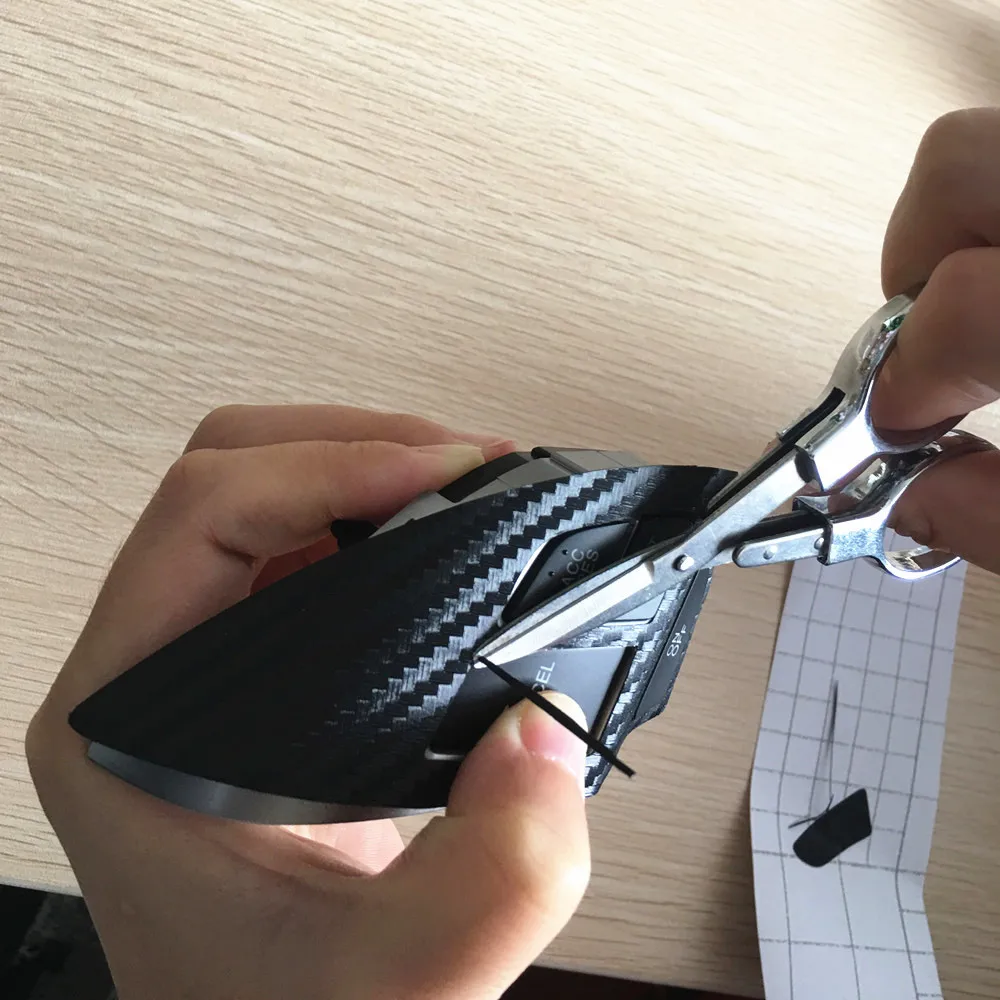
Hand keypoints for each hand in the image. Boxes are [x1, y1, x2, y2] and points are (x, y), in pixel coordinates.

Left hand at [26, 405, 591, 999]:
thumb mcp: (397, 985)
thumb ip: (490, 883)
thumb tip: (544, 735)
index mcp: (125, 725)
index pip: (196, 523)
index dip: (323, 471)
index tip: (441, 477)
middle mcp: (150, 676)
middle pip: (226, 478)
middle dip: (352, 444)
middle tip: (464, 464)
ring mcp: (202, 664)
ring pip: (265, 496)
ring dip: (366, 467)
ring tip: (460, 483)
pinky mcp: (258, 668)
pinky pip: (306, 545)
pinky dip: (379, 514)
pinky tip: (439, 536)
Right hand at [872, 107, 999, 571]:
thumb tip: (913, 503)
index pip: (965, 304)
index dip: (909, 379)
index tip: (903, 431)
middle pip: (961, 167)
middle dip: (915, 264)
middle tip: (926, 348)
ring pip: (983, 152)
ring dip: (950, 240)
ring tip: (969, 321)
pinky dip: (987, 233)